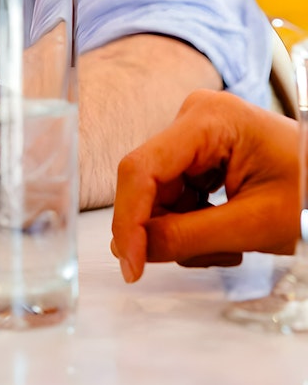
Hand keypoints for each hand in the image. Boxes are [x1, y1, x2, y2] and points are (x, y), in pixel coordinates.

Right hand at [111, 90, 299, 282]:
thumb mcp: (255, 224)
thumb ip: (188, 239)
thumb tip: (134, 251)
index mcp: (209, 119)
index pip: (141, 170)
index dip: (128, 220)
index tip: (131, 265)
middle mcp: (194, 119)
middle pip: (147, 185)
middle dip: (167, 229)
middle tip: (209, 254)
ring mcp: (195, 137)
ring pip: (158, 197)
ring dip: (184, 231)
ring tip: (230, 244)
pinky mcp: (199, 156)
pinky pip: (173, 198)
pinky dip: (192, 225)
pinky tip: (225, 231)